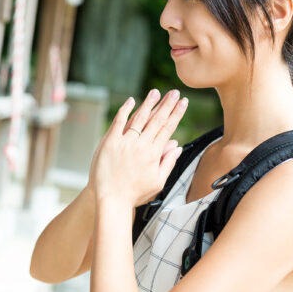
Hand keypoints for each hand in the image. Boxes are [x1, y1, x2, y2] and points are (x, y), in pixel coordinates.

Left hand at [89, 89, 187, 207]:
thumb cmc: (134, 193)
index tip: (183, 102)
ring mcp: (124, 142)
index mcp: (153, 154)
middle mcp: (140, 145)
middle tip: (175, 92)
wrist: (111, 199)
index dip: (177, 114)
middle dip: (167, 104)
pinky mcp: (109, 142)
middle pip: (156, 120)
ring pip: (139, 118)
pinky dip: (125, 110)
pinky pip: (118, 122)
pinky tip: (131, 101)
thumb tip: (177, 146)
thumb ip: (168, 162)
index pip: (168, 128)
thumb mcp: (157, 182)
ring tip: (156, 92)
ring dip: (148, 103)